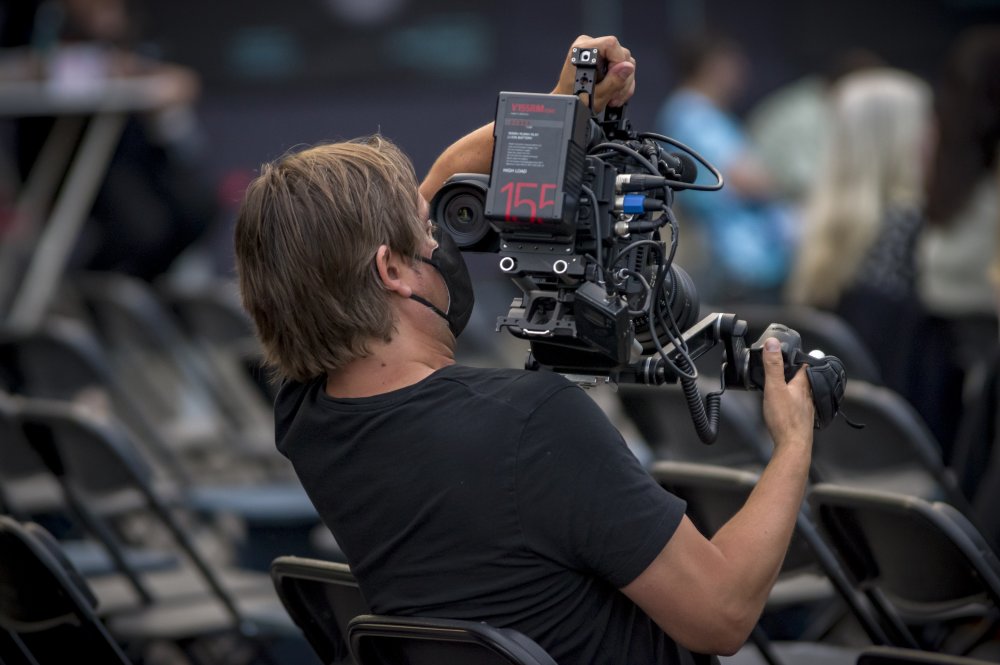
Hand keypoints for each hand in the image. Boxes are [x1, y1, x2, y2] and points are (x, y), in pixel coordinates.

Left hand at [552, 35, 635, 111]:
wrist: (568, 102)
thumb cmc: (575, 99)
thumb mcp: (597, 96)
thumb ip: (613, 81)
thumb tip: (627, 67)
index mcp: (582, 50)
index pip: (612, 45)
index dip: (618, 64)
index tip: (614, 80)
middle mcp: (588, 45)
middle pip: (622, 53)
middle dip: (622, 77)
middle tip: (613, 94)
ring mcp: (596, 50)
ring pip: (624, 61)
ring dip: (623, 82)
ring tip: (612, 96)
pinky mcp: (602, 57)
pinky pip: (621, 65)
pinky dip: (620, 81)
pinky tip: (613, 93)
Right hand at [760, 337, 814, 451]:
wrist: (793, 445)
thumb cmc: (785, 420)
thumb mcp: (774, 388)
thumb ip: (773, 366)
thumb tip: (773, 344)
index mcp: (803, 385)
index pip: (806, 365)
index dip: (800, 356)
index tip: (795, 351)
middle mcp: (808, 396)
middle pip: (805, 379)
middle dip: (797, 372)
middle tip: (789, 365)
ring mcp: (806, 408)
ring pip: (804, 393)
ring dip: (796, 387)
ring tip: (786, 383)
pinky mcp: (802, 420)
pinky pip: (799, 406)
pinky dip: (794, 402)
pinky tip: (787, 406)